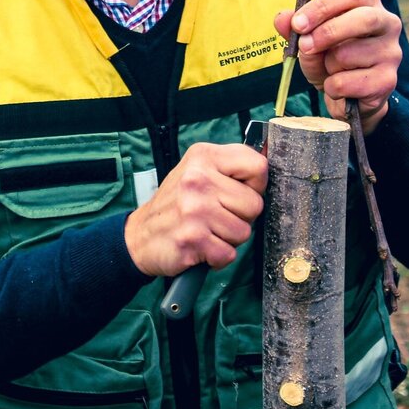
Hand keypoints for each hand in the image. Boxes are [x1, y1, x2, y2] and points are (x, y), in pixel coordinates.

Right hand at [124, 142, 266, 276]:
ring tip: (207, 230)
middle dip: (241, 216)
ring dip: (228, 238)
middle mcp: (197, 179)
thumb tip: (269, 152)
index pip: (258, 166)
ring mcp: (194, 209)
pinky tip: (201, 246)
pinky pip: (229, 254)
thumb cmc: (177, 204)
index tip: (238, 192)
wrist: (139, 236)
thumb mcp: (198, 171)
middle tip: (216, 216)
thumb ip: (231, 166)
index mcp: (203, 156)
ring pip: (244, 232)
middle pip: (254, 204)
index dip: (255, 185)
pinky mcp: (192, 239)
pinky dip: (217, 256)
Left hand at [274, 0, 401, 132]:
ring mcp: (391, 53)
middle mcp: (387, 23)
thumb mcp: (310, 40)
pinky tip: (338, 88)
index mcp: (368, 3)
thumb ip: (295, 27)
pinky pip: (347, 83)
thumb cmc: (331, 59)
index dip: (321, 7)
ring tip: (331, 70)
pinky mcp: (388, 81)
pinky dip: (331, 88)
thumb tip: (282, 19)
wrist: (349, 97)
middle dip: (327, 32)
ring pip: (348, 55)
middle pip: (362, 19)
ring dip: (327, 66)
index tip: (298, 24)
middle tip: (304, 46)